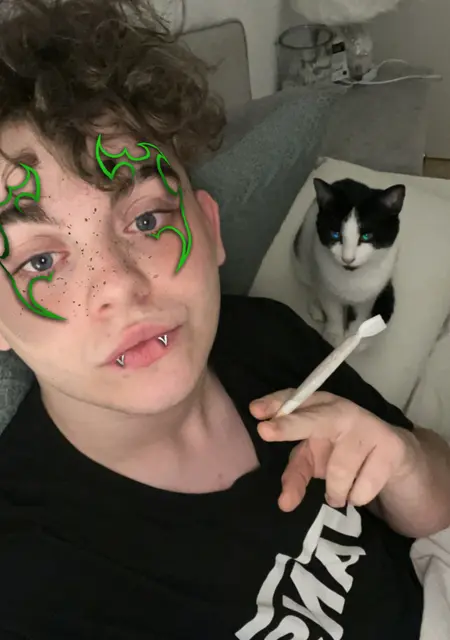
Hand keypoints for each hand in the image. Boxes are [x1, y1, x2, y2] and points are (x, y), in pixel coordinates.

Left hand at [250, 390, 417, 512]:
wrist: (393, 456)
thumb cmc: (341, 452)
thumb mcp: (313, 461)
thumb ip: (294, 475)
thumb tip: (284, 504)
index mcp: (318, 406)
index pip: (293, 400)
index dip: (274, 404)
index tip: (254, 411)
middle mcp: (341, 410)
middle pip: (314, 418)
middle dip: (288, 426)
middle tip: (264, 431)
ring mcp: (367, 426)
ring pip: (339, 471)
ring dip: (336, 491)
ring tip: (340, 489)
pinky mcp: (391, 447)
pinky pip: (363, 488)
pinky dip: (358, 496)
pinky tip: (364, 483)